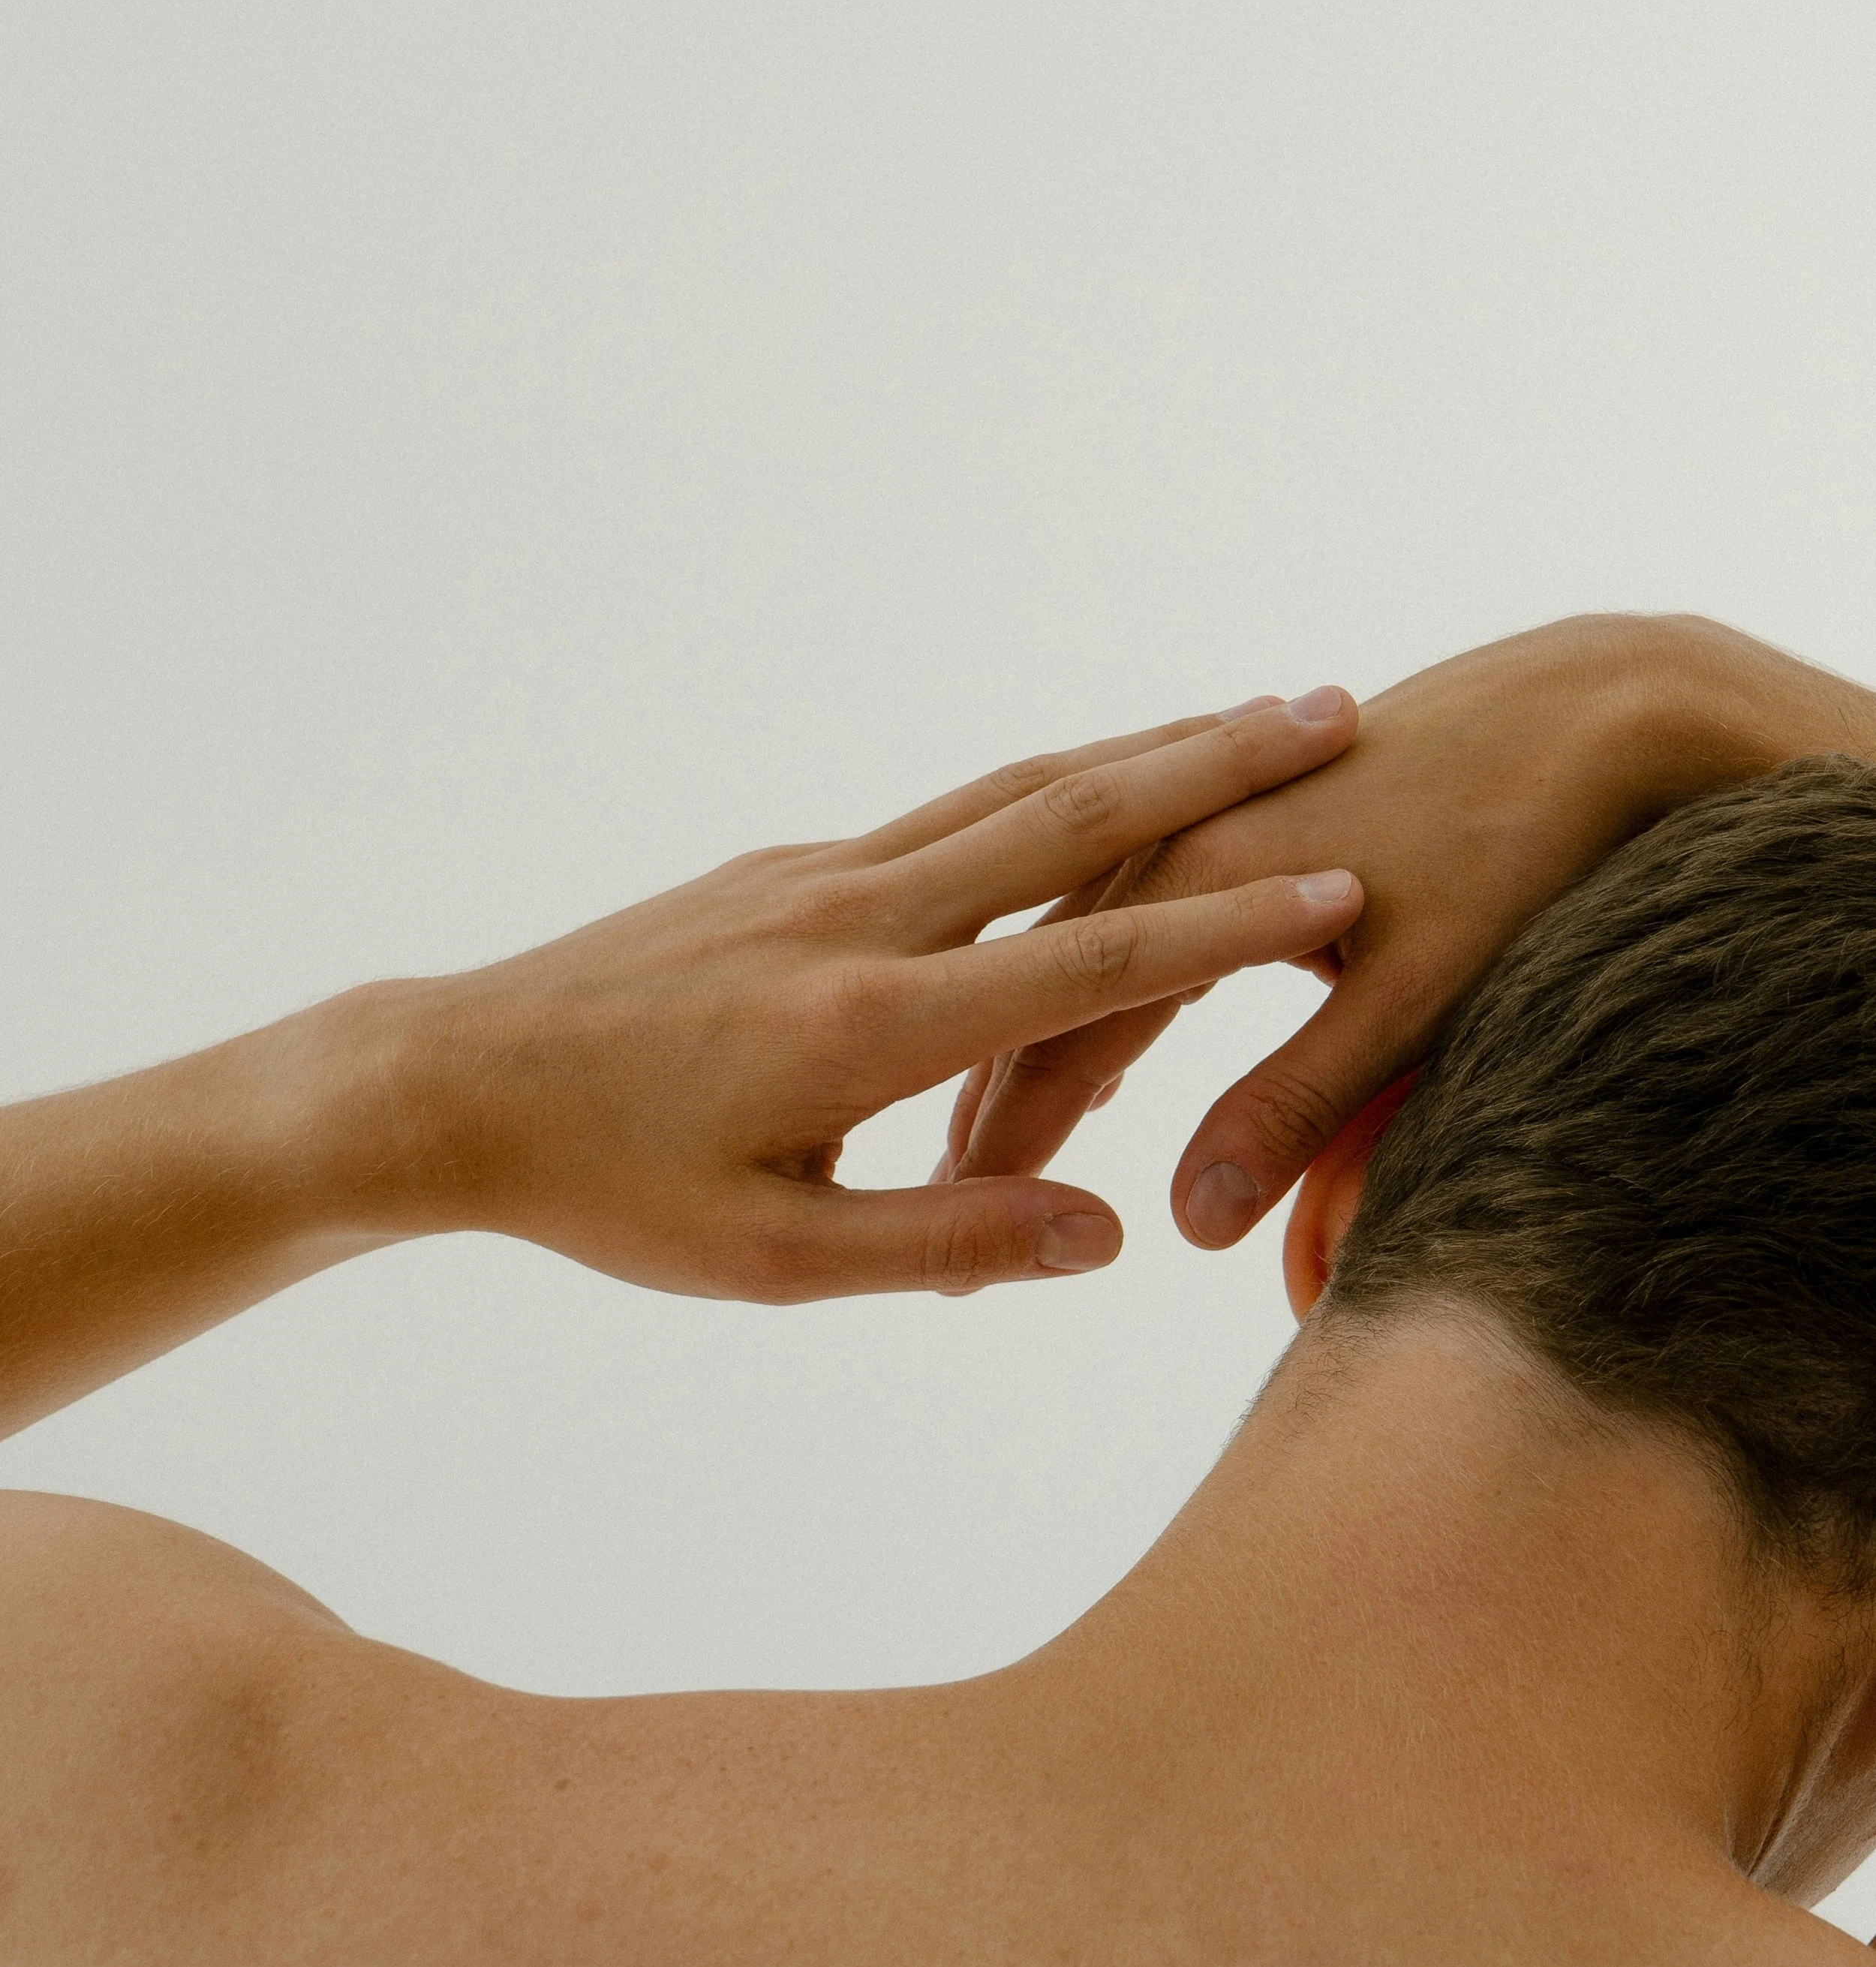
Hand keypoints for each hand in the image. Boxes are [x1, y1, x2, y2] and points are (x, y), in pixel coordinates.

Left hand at [373, 695, 1363, 1299]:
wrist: (454, 1081)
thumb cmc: (609, 1190)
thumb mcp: (774, 1258)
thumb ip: (947, 1239)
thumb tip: (1109, 1232)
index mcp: (867, 1020)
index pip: (1087, 958)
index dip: (1226, 925)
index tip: (1343, 881)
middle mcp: (856, 917)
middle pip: (1068, 813)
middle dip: (1214, 759)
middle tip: (1337, 708)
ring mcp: (816, 874)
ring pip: (1007, 790)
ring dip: (1138, 749)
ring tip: (1245, 718)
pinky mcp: (782, 867)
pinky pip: (942, 812)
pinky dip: (1044, 785)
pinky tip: (1087, 790)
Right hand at [939, 614, 1875, 1246]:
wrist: (1588, 705)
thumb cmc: (1516, 852)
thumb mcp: (1415, 1000)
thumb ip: (1298, 1105)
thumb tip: (1193, 1222)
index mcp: (1191, 885)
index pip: (1056, 1040)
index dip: (1002, 1146)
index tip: (952, 1236)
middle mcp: (1174, 842)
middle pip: (1041, 989)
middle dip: (989, 1104)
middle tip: (942, 1211)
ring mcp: (1203, 820)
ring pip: (1078, 946)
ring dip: (1034, 1043)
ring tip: (988, 1140)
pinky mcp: (1243, 817)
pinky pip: (1130, 909)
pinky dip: (1096, 985)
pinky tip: (1103, 1039)